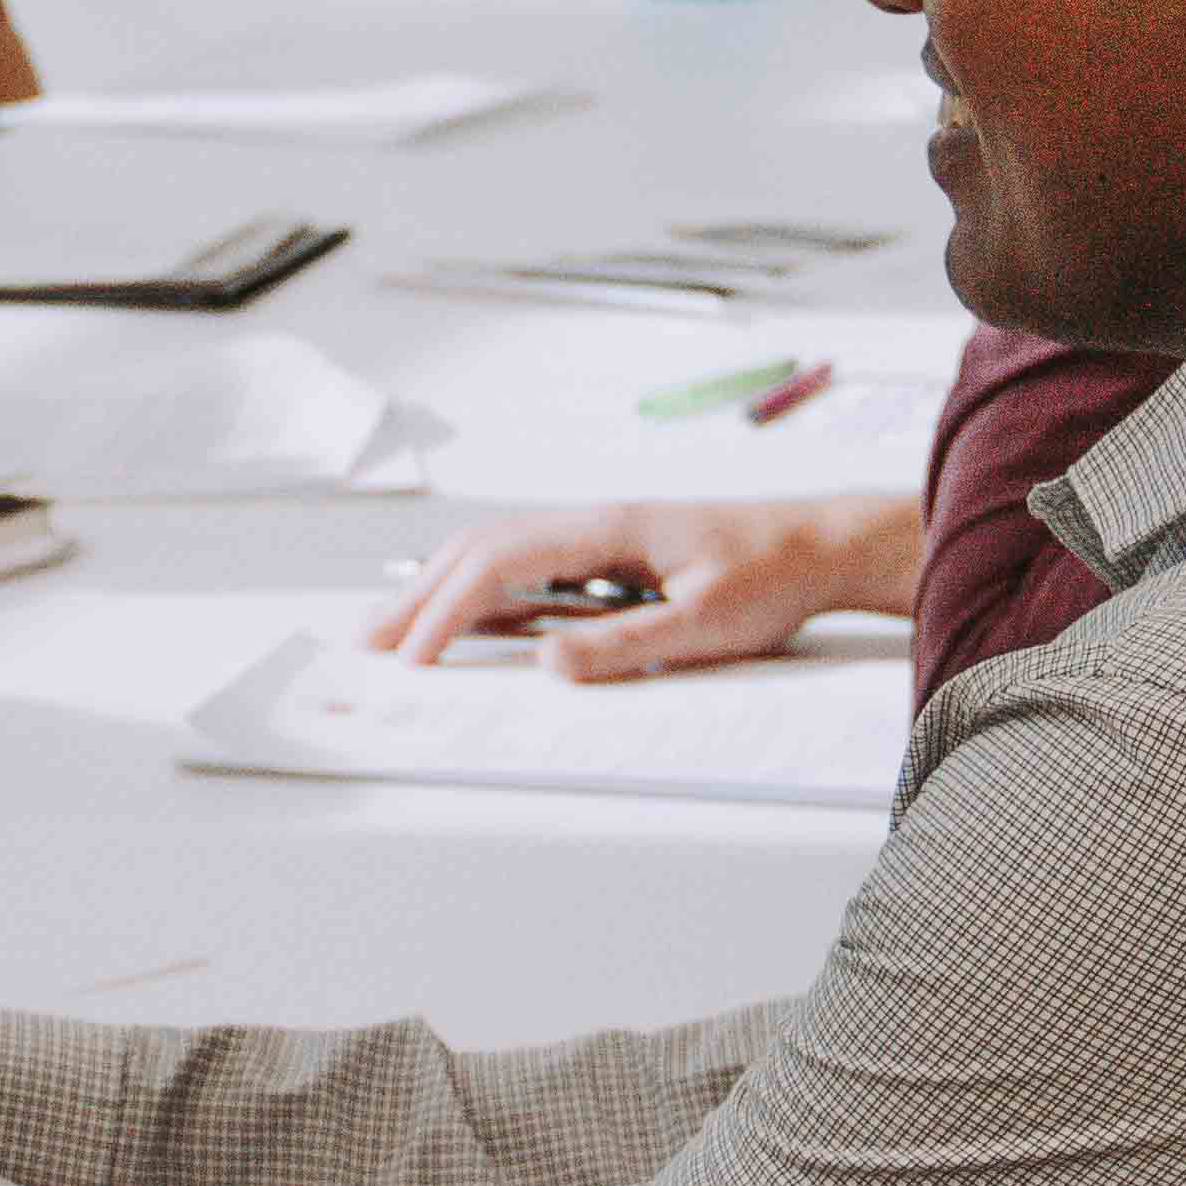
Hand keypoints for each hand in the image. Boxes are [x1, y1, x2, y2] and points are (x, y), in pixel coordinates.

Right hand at [369, 496, 923, 681]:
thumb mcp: (706, 623)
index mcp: (606, 529)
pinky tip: (465, 619)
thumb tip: (542, 664)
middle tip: (365, 644)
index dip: (446, 613)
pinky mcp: (608, 553)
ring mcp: (596, 534)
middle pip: (478, 549)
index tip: (412, 658)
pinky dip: (479, 589)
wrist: (820, 542)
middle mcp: (590, 522)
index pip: (499, 563)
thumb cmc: (773, 575)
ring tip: (395, 630)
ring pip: (495, 550)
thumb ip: (624, 644)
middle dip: (417, 597)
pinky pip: (526, 565)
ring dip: (439, 589)